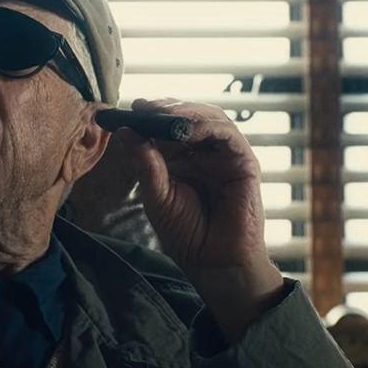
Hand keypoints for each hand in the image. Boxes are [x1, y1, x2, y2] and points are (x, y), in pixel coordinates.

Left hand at [116, 98, 284, 340]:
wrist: (213, 261)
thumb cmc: (186, 233)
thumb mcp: (157, 195)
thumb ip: (145, 163)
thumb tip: (124, 132)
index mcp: (180, 159)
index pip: (166, 127)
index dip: (150, 114)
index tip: (130, 108)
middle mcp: (203, 153)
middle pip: (188, 117)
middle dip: (166, 108)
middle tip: (145, 106)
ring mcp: (224, 156)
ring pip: (209, 119)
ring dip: (185, 112)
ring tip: (163, 114)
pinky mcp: (244, 163)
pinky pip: (228, 135)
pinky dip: (207, 127)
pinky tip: (186, 128)